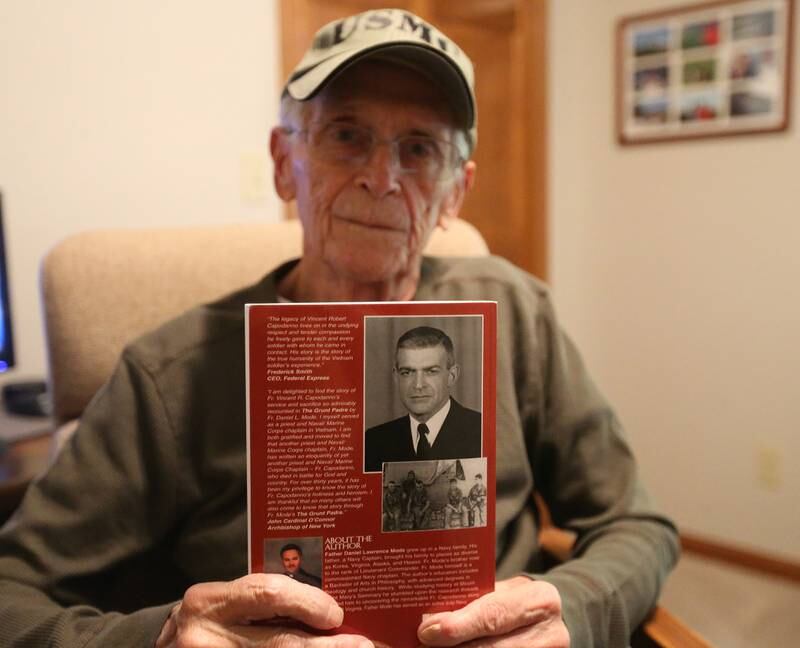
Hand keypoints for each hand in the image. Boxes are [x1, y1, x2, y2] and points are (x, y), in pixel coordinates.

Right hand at [155, 573, 373, 647]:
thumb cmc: (210, 619)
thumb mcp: (227, 601)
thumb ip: (264, 600)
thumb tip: (326, 608)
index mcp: (208, 601)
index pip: (268, 594)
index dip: (308, 603)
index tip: (336, 614)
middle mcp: (205, 637)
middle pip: (279, 644)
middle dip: (325, 647)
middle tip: (362, 645)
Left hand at [416, 576, 568, 646]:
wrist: (550, 623)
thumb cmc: (517, 603)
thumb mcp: (505, 592)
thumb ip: (476, 600)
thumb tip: (429, 617)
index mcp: (540, 599)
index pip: (494, 614)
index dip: (459, 625)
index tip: (427, 631)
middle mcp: (551, 633)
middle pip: (492, 647)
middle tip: (422, 644)